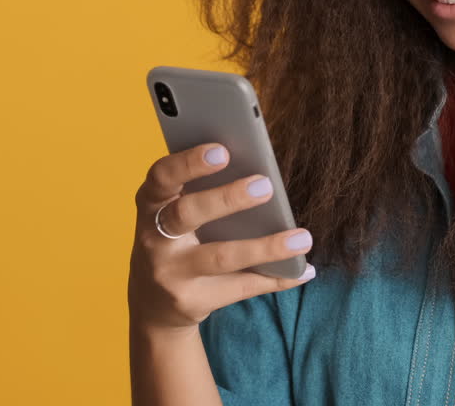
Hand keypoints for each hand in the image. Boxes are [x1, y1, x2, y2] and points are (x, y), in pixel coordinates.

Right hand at [127, 143, 314, 335]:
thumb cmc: (177, 239)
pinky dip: (277, 278)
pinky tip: (303, 270)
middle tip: (266, 186)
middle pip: (188, 214)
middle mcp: (154, 238)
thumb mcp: (175, 212)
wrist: (154, 303)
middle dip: (227, 199)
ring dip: (266, 247)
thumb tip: (260, 167)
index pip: (162, 177)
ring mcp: (170, 274)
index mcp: (152, 203)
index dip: (188, 163)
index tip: (222, 151)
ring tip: (302, 238)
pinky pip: (241, 287)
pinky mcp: (191, 301)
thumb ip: (203, 190)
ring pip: (221, 257)